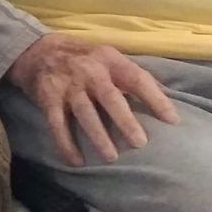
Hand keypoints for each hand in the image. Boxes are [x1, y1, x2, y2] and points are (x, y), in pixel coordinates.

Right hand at [6, 33, 179, 165]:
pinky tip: (76, 161)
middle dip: (124, 120)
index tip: (173, 121)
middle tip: (140, 143)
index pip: (137, 78)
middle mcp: (89, 71)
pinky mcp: (48, 98)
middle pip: (109, 97)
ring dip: (97, 135)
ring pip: (84, 112)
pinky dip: (65, 143)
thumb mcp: (110, 58)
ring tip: (111, 157)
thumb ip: (134, 76)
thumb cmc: (85, 59)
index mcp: (110, 60)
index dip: (155, 98)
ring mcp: (67, 85)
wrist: (39, 50)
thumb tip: (169, 98)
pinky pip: (57, 123)